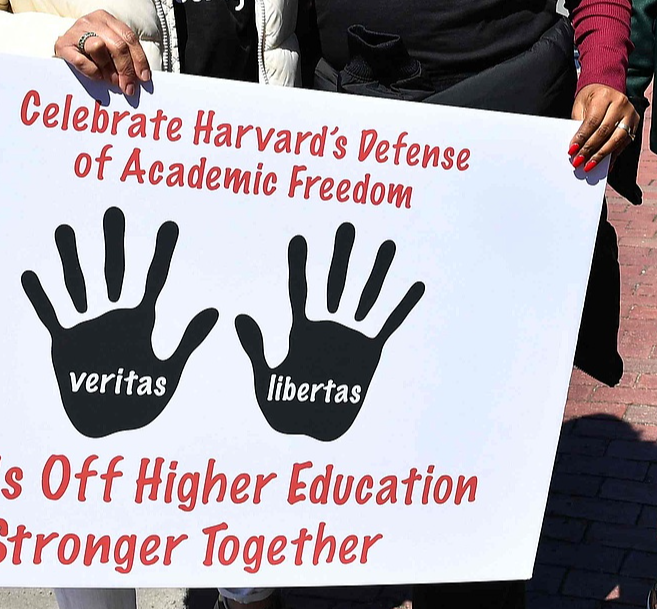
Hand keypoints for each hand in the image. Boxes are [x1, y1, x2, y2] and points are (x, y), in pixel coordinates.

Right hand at [20, 208, 217, 437]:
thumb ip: (188, 340)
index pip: (155, 278)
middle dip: (114, 242)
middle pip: (115, 271)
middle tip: (114, 211)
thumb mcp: (168, 371)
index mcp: (141, 320)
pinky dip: (40, 297)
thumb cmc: (141, 401)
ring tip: (64, 229)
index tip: (170, 224)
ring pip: (78, 284)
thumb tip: (216, 309)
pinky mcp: (64, 344)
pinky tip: (30, 273)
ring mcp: (87, 326)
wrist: (109, 427)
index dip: (163, 252)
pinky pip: (50, 315)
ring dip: (71, 258)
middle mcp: (114, 315)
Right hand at [55, 10, 152, 96]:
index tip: (143, 77)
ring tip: (111, 80)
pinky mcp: (62, 45)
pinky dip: (92, 71)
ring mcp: (75, 31)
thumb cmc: (88, 50)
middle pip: (117, 44)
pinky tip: (96, 76)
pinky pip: (81, 60)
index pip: (129, 37)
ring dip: (108, 68)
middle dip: (126, 69)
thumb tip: (137, 76)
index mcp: (106, 19)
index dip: (139, 59)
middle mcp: (91, 21)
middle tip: (128, 86)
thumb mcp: (108, 45)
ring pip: (99, 47)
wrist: (60, 48)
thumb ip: (122, 55)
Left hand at [235, 224, 425, 441]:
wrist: (315, 430)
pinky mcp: (370, 352)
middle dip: (341, 255)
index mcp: (300, 329)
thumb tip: (240, 315)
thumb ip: (257, 348)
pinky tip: (417, 285)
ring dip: (377, 271)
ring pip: (365, 296)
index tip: (299, 238)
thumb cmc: (286, 408)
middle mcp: (327, 325)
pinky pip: (389, 324)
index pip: (299, 289)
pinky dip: (402, 306)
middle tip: (347, 226)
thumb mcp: (267, 379)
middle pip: (335, 283)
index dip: (298, 265)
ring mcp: (351, 336)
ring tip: (388, 244)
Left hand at [568, 84, 637, 170]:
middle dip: (590, 149)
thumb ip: (579, 123)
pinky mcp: (635, 123)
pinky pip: (624, 142)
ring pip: (616, 139)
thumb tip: (577, 146)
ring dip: (602, 155)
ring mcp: (630, 114)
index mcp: (604, 96)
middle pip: (604, 131)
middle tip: (579, 161)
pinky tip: (605, 163)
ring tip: (590, 165)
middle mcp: (620, 104)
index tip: (572, 150)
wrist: (607, 87)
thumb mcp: (581, 104)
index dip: (582, 138)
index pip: (592, 121)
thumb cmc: (591, 97)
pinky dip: (613, 154)